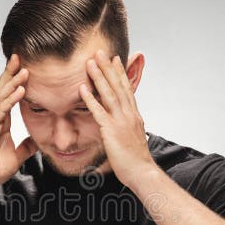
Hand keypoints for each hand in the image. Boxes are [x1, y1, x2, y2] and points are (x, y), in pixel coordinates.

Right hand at [0, 53, 37, 190]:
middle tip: (20, 56)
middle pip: (3, 89)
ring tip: (24, 68)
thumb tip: (39, 141)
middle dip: (11, 73)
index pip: (9, 96)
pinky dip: (12, 98)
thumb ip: (27, 146)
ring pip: (2, 95)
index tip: (25, 68)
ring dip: (14, 81)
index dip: (16, 82)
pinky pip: (2, 109)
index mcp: (1, 121)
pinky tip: (21, 89)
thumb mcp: (18, 155)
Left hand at [78, 49, 156, 189]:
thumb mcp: (133, 139)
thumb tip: (124, 125)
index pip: (126, 89)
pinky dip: (90, 99)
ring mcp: (121, 121)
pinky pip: (99, 111)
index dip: (120, 73)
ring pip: (109, 94)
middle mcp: (129, 114)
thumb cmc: (136, 160)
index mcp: (134, 115)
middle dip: (108, 68)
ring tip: (90, 62)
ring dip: (99, 77)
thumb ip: (127, 128)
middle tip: (99, 52)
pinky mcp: (112, 131)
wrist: (142, 172)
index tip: (115, 59)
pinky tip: (82, 88)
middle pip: (118, 86)